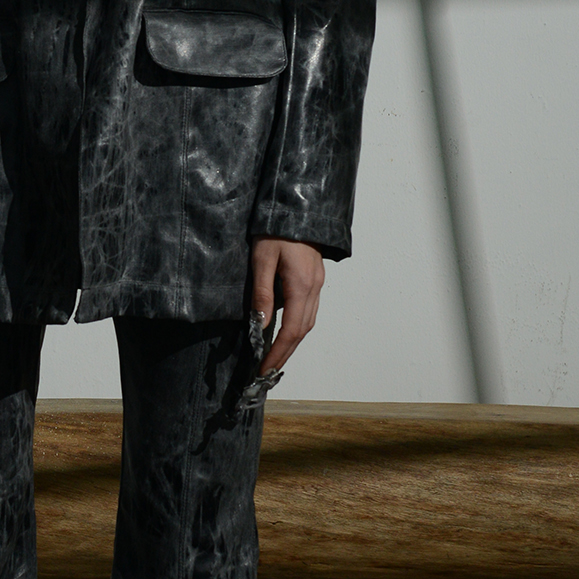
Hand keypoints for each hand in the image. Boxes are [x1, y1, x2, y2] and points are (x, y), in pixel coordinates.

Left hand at [249, 237, 324, 376]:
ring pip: (308, 322)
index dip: (278, 352)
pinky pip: (309, 310)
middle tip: (268, 370)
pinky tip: (284, 330)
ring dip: (292, 342)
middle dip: (285, 353)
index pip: (291, 330)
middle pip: (302, 331)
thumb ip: (262, 293)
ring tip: (275, 356)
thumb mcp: (262, 259)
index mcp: (301, 286)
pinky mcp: (315, 279)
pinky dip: (297, 326)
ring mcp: (318, 285)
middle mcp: (314, 289)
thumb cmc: (276, 230)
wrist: (298, 208)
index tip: (264, 368)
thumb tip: (260, 325)